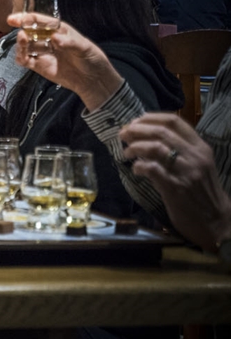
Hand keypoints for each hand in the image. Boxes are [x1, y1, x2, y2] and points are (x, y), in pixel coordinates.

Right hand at [8, 13, 122, 110]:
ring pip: (24, 46)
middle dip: (22, 31)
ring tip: (23, 43)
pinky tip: (22, 57)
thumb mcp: (84, 47)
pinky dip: (20, 57)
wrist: (93, 80)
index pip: (38, 20)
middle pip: (28, 32)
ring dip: (20, 44)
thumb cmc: (91, 58)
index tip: (13, 19)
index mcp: (57, 29)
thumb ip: (69, 43)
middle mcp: (47, 39)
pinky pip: (25, 60)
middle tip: (22, 36)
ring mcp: (42, 52)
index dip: (25, 18)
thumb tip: (54, 38)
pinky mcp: (39, 66)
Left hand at [121, 113, 230, 252]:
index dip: (150, 118)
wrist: (216, 221)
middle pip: (161, 132)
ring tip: (127, 153)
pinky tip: (135, 169)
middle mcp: (195, 156)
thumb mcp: (198, 164)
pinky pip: (151, 168)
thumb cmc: (202, 191)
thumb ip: (179, 149)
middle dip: (137, 130)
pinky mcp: (175, 187)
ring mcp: (186, 171)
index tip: (135, 121)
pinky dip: (139, 166)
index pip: (174, 121)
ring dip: (135, 147)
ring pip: (155, 147)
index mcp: (201, 147)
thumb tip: (145, 135)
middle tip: (123, 135)